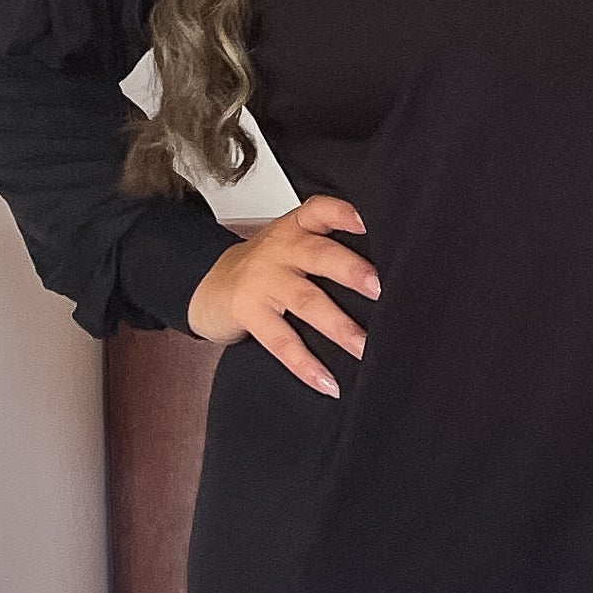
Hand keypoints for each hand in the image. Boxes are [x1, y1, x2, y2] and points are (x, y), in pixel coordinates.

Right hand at [186, 194, 378, 395]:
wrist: (209, 284)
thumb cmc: (264, 267)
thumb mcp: (290, 244)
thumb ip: (326, 247)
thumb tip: (384, 279)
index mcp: (296, 228)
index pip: (320, 210)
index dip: (344, 213)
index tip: (368, 222)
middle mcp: (281, 250)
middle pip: (320, 256)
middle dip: (351, 272)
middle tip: (380, 290)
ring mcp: (263, 281)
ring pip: (307, 301)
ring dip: (339, 326)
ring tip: (364, 347)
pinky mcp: (248, 312)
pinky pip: (281, 341)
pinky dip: (305, 364)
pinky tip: (327, 382)